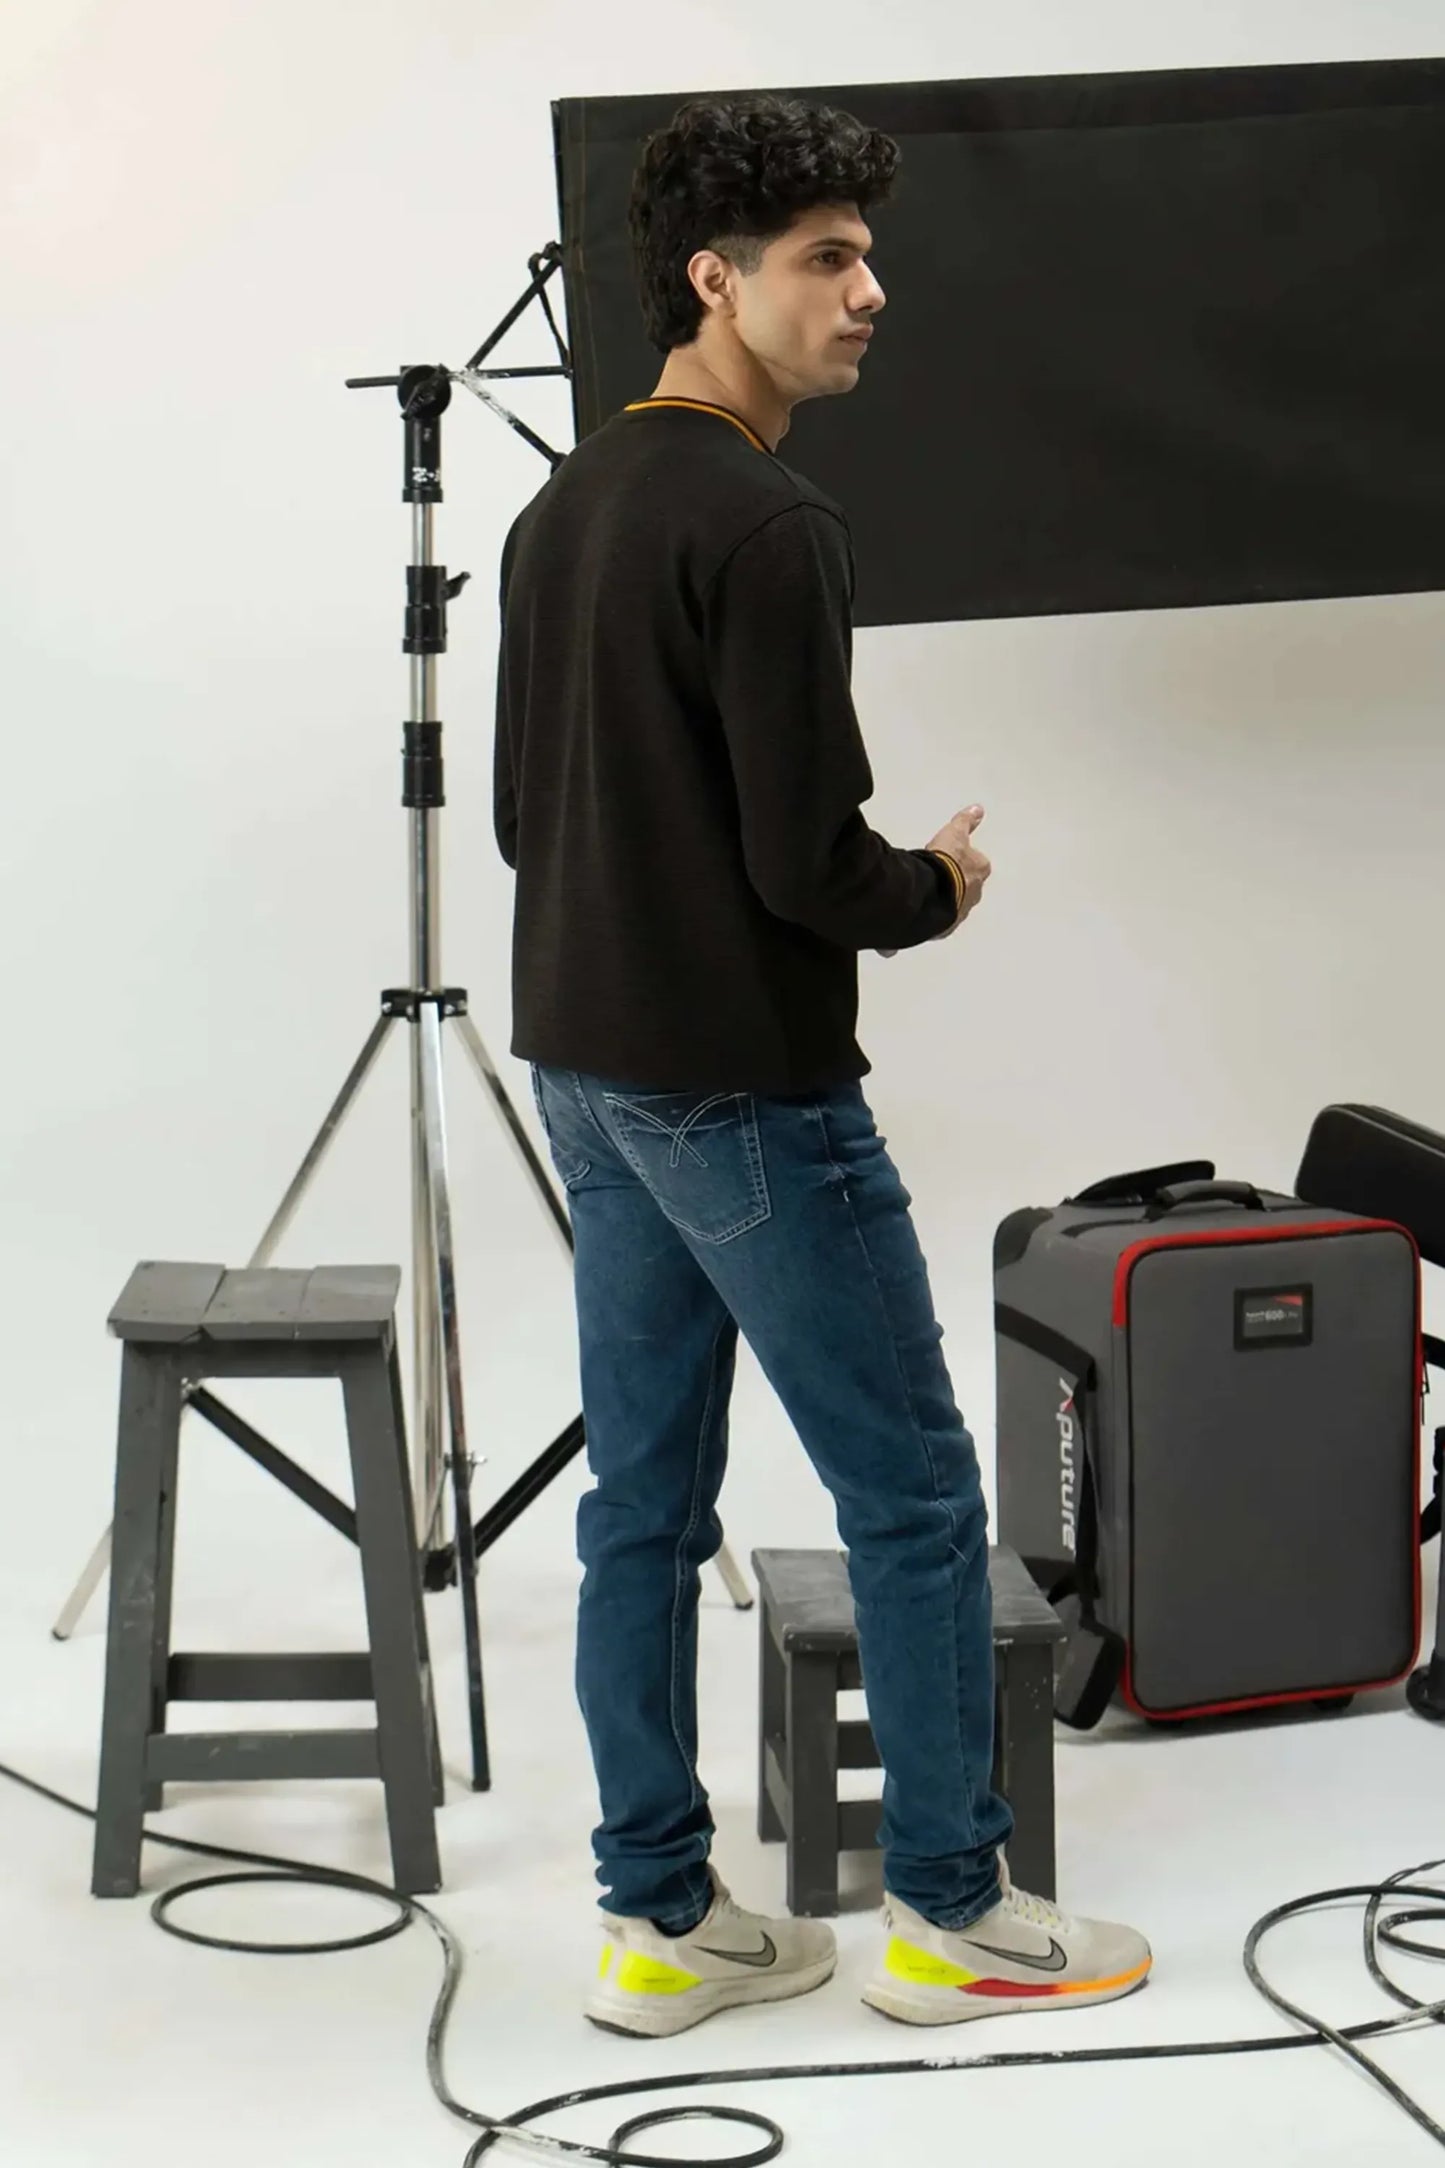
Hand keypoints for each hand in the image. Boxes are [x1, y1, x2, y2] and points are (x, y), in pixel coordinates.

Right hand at [925, 804, 990, 938]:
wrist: (932, 889)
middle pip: (967, 888)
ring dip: (941, 901)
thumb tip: (978, 809)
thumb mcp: (954, 833)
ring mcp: (959, 913)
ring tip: (923, 894)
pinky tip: (914, 913)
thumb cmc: (946, 860)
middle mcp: (974, 895)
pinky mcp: (943, 928)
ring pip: (952, 906)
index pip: (976, 865)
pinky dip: (928, 919)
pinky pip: (936, 923)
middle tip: (936, 876)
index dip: (962, 861)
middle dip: (954, 884)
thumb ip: (965, 822)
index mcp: (979, 872)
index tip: (950, 859)